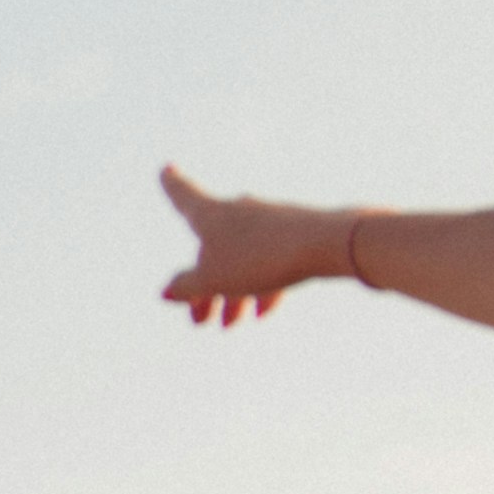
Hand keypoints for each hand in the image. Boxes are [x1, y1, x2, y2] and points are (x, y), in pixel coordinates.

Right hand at [157, 168, 354, 324]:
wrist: (327, 245)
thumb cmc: (261, 258)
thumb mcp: (213, 280)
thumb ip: (186, 287)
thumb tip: (167, 291)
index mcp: (211, 214)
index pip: (183, 194)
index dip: (171, 184)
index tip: (167, 169)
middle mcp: (237, 210)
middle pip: (210, 248)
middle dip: (203, 286)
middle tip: (198, 320)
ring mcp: (268, 221)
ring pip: (240, 259)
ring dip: (232, 293)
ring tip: (230, 325)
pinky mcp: (294, 233)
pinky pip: (269, 260)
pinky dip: (261, 285)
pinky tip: (263, 312)